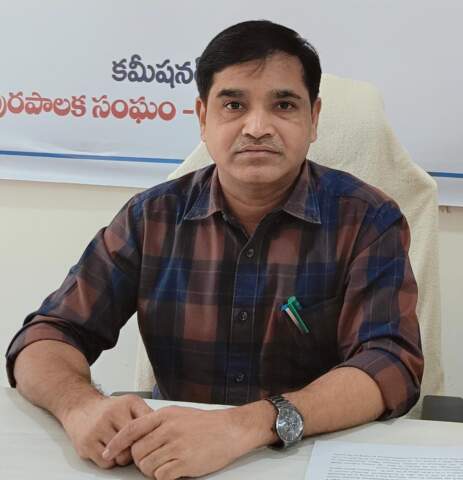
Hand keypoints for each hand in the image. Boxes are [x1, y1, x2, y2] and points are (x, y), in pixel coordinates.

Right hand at [61, 393, 152, 468]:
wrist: (82, 407)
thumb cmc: (109, 408)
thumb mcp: (131, 403)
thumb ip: (147, 414)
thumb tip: (164, 430)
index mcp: (128, 403)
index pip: (147, 426)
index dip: (151, 438)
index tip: (152, 442)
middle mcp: (112, 413)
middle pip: (135, 444)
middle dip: (137, 449)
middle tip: (135, 447)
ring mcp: (98, 429)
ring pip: (121, 456)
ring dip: (123, 457)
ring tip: (122, 448)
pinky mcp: (86, 444)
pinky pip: (106, 463)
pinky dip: (110, 461)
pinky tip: (110, 450)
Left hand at [103, 406, 250, 478]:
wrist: (231, 430)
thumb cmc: (207, 423)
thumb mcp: (179, 414)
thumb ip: (159, 423)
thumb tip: (139, 437)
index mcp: (165, 415)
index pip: (132, 429)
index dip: (116, 443)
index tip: (107, 453)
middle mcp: (168, 429)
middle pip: (138, 452)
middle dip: (140, 461)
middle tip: (152, 461)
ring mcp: (176, 446)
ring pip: (147, 466)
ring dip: (152, 470)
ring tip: (166, 465)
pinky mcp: (185, 462)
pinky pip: (161, 476)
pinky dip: (164, 477)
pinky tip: (175, 470)